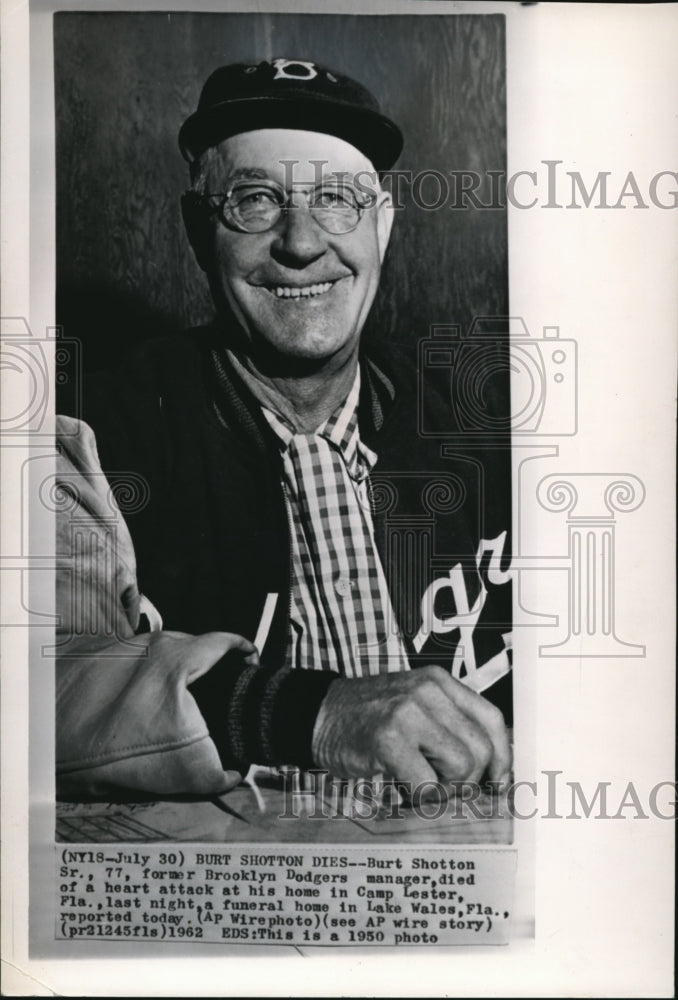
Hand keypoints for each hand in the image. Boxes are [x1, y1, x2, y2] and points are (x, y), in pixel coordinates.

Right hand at [311, 666, 509, 788]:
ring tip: (421, 782)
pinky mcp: (388, 737)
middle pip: (481, 748)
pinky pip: (426, 783)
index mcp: (438, 682)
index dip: (502, 757)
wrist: (319, 715)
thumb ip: (449, 725)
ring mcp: (408, 711)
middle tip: (443, 785)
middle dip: (468, 779)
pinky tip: (403, 784)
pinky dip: (419, 795)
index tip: (498, 781)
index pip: (491, 718)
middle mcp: (428, 691)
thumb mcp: (415, 706)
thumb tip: (492, 766)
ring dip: (445, 788)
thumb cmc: (369, 718)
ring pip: (461, 766)